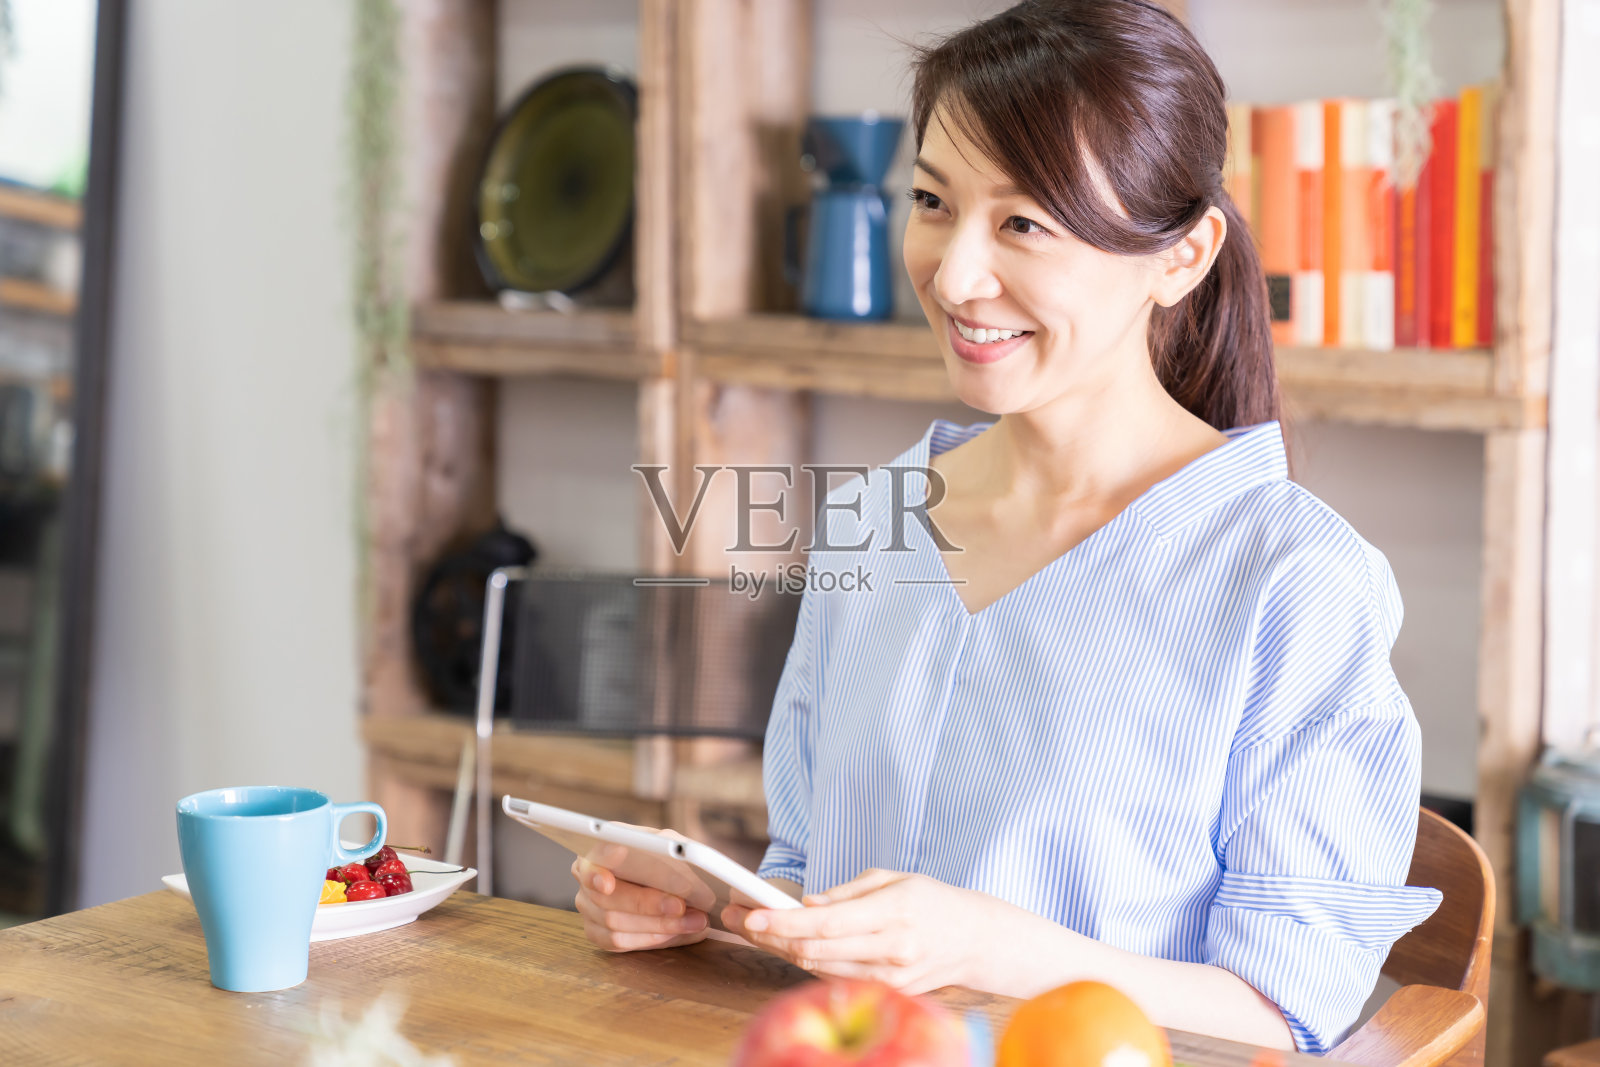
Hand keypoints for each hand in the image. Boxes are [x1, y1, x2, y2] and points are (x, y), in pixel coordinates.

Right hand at [572, 827, 710, 951]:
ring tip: (694, 920)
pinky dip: (652, 938)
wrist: (668, 877)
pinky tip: (677, 931)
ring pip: (615, 923)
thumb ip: (671, 849)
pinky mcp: (596, 932)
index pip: (594, 854)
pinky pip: (620, 942)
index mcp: (598, 847)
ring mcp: (588, 907)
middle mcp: (587, 877)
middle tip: (680, 905)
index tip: (619, 856)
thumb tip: (684, 863)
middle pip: (608, 897)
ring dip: (659, 924)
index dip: (604, 860)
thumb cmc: (663, 856)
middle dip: (648, 903)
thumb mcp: (669, 843)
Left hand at [720, 869, 992, 993]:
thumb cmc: (933, 901)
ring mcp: (890, 978)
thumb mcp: (892, 879)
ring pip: (819, 969)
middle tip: (739, 918)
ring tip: (756, 930)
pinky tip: (792, 946)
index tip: (751, 915)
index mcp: (893, 913)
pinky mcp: (889, 993)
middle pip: (815, 952)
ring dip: (782, 950)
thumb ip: (846, 893)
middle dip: (770, 937)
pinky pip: (836, 979)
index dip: (782, 922)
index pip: (825, 924)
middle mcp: (890, 950)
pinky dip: (810, 962)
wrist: (976, 940)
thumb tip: (806, 906)